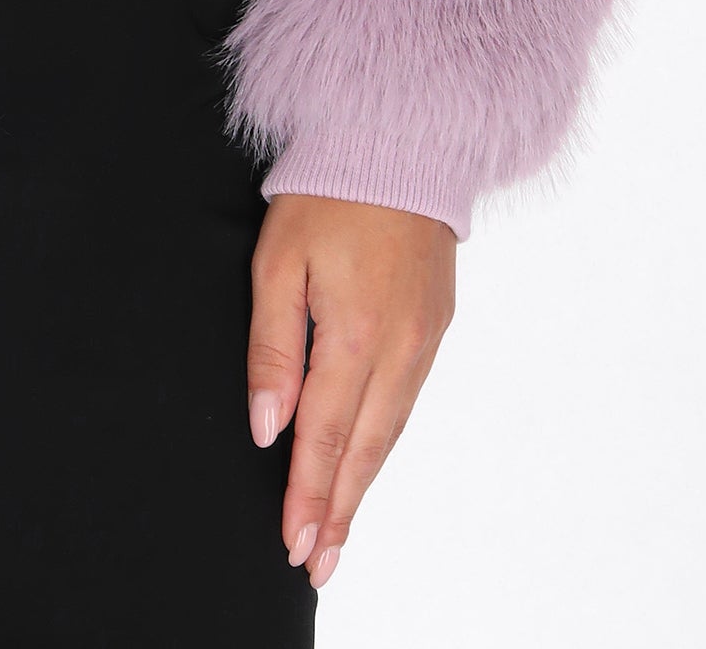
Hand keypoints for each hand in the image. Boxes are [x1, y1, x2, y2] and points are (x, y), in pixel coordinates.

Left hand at [246, 194, 455, 591]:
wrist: (400, 139)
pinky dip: (385, 441)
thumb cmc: (327, 192)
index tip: (295, 547)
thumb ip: (273, 349)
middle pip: (365, 450)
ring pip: (391, 430)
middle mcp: (400, 348)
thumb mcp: (278, 261)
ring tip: (338, 531)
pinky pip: (408, 400)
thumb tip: (268, 427)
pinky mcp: (438, 324)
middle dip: (339, 512)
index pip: (326, 438)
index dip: (309, 497)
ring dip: (362, 484)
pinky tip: (368, 460)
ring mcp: (426, 338)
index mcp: (355, 335)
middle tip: (317, 565)